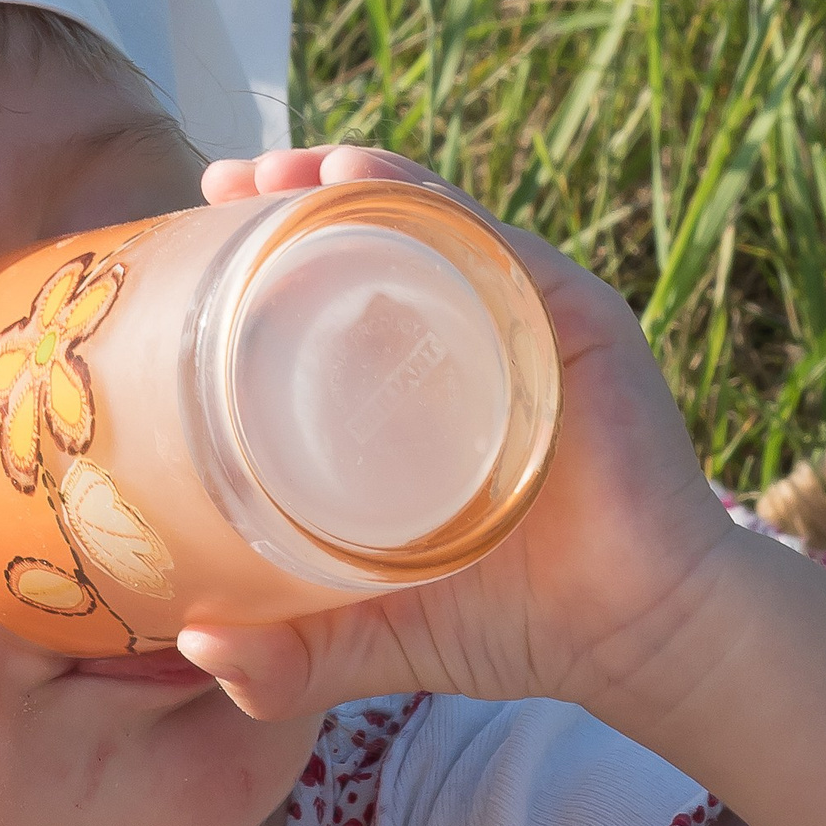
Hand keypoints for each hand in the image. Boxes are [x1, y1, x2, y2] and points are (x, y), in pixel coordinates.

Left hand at [182, 146, 738, 728]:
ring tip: (274, 168)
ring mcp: (521, 321)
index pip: (331, 298)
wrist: (634, 638)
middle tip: (221, 181)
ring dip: (345, 180)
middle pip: (370, 240)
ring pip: (425, 221)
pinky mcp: (574, 317)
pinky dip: (423, 201)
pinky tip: (357, 179)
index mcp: (417, 393)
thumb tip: (191, 643)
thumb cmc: (509, 627)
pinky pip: (490, 239)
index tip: (194, 234)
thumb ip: (285, 657)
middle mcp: (467, 339)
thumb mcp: (368, 640)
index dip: (261, 259)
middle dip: (290, 197)